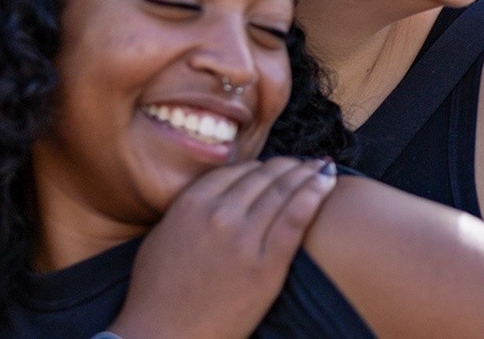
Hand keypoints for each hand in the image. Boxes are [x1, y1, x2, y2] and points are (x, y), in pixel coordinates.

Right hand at [107, 157, 336, 338]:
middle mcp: (219, 215)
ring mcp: (244, 240)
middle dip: (289, 165)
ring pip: (284, 192)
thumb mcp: (161, 236)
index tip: (275, 167)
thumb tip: (217, 192)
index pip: (238, 169)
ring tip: (322, 168)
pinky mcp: (266, 267)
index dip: (261, 166)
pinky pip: (295, 220)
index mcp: (192, 204)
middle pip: (264, 176)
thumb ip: (189, 208)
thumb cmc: (156, 294)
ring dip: (307, 174)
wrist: (163, 338)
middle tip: (306, 163)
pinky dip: (315, 195)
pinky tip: (327, 183)